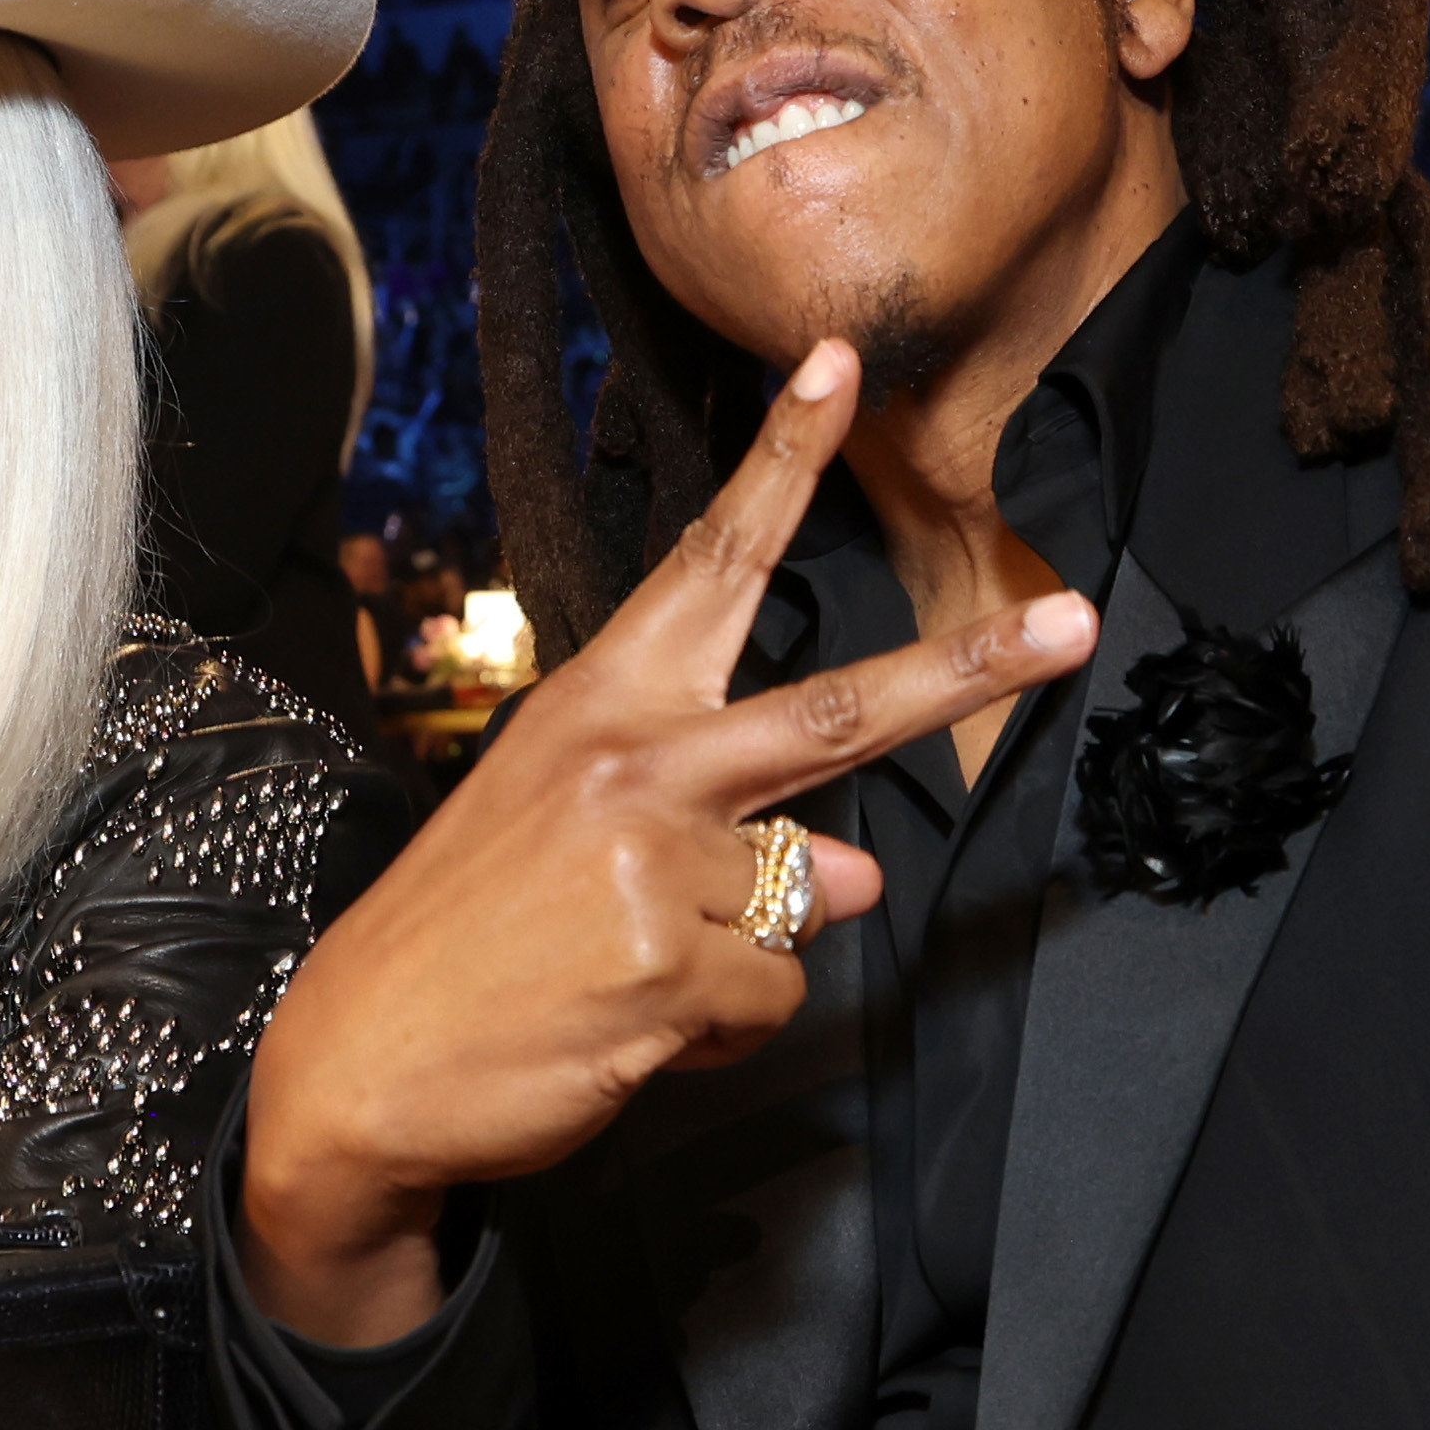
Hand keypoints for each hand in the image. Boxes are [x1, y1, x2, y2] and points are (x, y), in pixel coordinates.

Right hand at [240, 339, 1097, 1343]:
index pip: (708, 564)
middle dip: (968, 669)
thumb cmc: (461, 940)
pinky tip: (624, 1024)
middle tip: (1073, 623)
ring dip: (741, 958)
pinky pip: (772, 997)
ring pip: (803, 904)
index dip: (781, 462)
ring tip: (622, 973)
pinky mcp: (672, 966)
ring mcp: (654, 864)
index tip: (839, 367)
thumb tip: (853, 874)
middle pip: (835, 710)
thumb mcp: (575, 845)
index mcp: (599, 705)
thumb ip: (717, 831)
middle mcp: (633, 763)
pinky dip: (720, 1029)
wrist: (357, 1062)